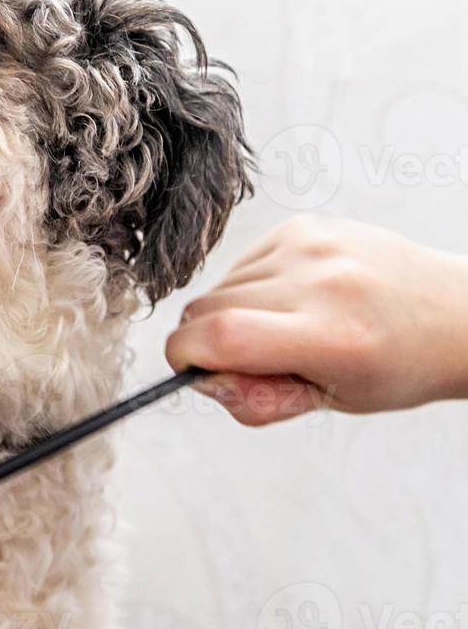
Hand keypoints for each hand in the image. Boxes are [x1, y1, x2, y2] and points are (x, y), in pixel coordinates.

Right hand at [166, 215, 467, 425]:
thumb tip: (203, 379)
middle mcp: (321, 282)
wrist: (454, 313)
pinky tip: (291, 298)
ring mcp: (311, 246)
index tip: (193, 370)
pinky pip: (241, 263)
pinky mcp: (302, 227)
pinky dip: (250, 288)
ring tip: (283, 326)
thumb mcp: (332, 402)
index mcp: (333, 336)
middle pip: (208, 309)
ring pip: (219, 286)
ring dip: (230, 313)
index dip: (186, 358)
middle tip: (251, 358)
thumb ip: (258, 400)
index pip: (220, 337)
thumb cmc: (399, 363)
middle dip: (207, 341)